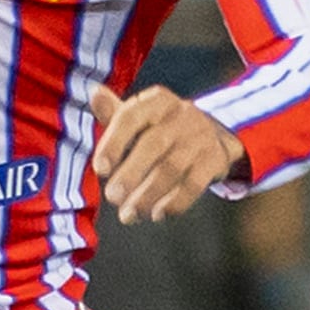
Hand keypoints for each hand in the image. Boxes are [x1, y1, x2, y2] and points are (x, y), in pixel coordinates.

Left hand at [88, 85, 246, 223]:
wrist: (210, 131)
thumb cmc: (159, 126)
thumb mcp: (138, 115)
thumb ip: (114, 112)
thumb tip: (95, 94)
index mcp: (156, 101)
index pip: (132, 117)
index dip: (115, 143)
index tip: (101, 169)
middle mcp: (180, 115)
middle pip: (153, 145)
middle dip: (131, 174)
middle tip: (113, 197)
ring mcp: (200, 137)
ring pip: (172, 169)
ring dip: (148, 195)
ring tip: (129, 215)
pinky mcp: (214, 160)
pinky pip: (194, 184)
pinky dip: (175, 203)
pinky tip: (157, 215)